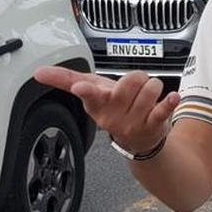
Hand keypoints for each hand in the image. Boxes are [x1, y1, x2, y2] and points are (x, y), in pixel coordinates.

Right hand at [35, 67, 179, 154]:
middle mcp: (113, 115)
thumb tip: (38, 72)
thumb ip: (66, 80)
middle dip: (138, 78)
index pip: (89, 95)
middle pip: (131, 80)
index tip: (82, 88)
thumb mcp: (92, 93)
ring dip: (154, 86)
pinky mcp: (152, 125)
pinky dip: (169, 102)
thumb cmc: (114, 108)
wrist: (139, 139)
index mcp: (96, 105)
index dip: (86, 90)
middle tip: (136, 89)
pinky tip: (173, 98)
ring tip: (148, 97)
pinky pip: (162, 109)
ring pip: (150, 87)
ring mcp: (133, 121)